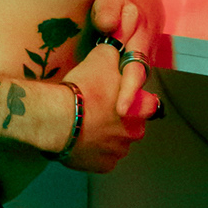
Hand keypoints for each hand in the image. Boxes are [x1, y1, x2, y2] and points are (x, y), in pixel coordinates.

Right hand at [63, 13, 161, 173]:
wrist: (57, 117)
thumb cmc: (84, 87)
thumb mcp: (102, 57)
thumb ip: (116, 51)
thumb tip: (120, 40)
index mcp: (141, 108)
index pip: (150, 103)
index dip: (137, 98)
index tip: (121, 95)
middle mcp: (136, 132)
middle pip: (132, 125)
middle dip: (120, 119)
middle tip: (98, 109)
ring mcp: (119, 152)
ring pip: (116, 142)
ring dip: (106, 135)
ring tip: (85, 124)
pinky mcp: (103, 166)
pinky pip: (101, 158)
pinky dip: (93, 151)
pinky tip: (80, 140)